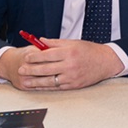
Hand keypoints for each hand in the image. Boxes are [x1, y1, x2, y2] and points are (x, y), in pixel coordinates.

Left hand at [0, 39, 122, 89]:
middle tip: (21, 69)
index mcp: (69, 52)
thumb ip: (55, 42)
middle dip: (31, 69)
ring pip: (49, 80)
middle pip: (45, 68)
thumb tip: (40, 40)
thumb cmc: (90, 50)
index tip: (26, 57)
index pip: (47, 55)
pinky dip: (45, 87)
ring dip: (35, 81)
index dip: (34, 57)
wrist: (106, 62)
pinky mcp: (73, 85)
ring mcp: (71, 76)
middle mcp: (70, 65)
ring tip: (25, 81)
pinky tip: (38, 86)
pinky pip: (56, 87)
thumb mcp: (73, 42)